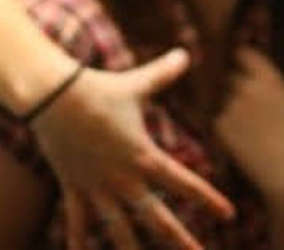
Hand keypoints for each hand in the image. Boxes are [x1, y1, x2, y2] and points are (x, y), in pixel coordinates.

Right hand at [32, 48, 234, 248]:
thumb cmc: (98, 88)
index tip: (230, 215)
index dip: (208, 199)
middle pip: (156, 219)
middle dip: (179, 241)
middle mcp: (122, 178)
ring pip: (117, 230)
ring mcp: (96, 186)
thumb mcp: (135, 83)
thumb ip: (162, 73)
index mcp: (142, 156)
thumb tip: (186, 53)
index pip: (184, 183)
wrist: (53, 97)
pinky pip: (77, 220)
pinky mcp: (73, 186)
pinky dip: (78, 240)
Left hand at [215, 48, 283, 198]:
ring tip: (253, 133)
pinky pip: (220, 121)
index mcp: (271, 78)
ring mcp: (233, 105)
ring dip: (231, 111)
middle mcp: (250, 87)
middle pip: (231, 78)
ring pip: (224, 101)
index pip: (244, 54)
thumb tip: (246, 71)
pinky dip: (227, 130)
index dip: (239, 60)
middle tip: (250, 112)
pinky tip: (245, 144)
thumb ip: (268, 85)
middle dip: (235, 89)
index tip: (237, 64)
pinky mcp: (221, 124)